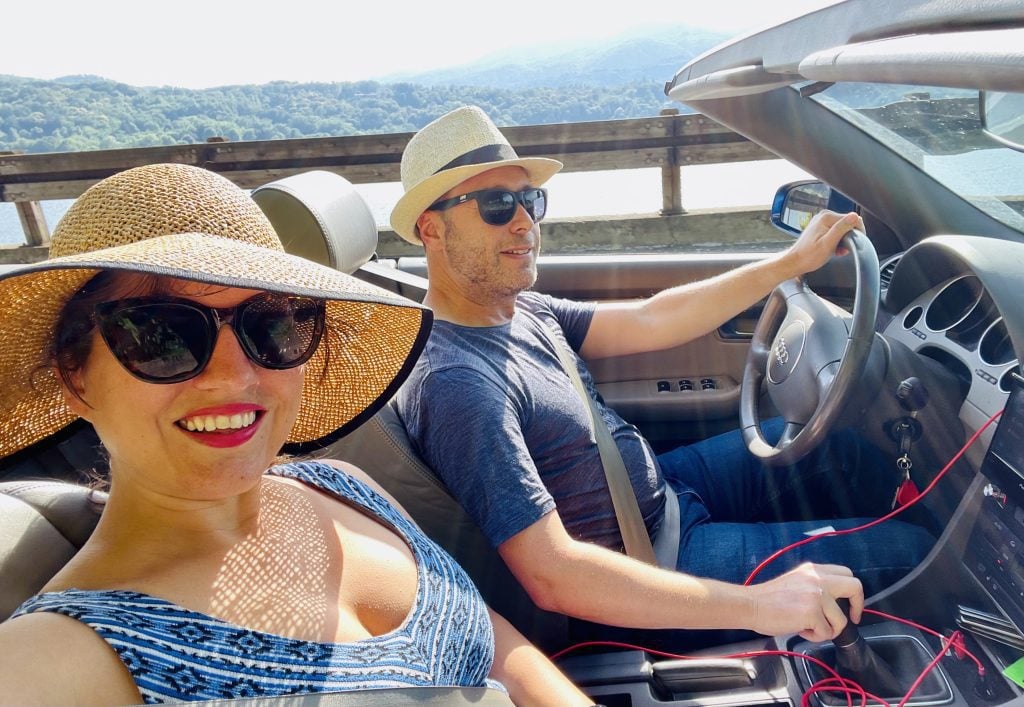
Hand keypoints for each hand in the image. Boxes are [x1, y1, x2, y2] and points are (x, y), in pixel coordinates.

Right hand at [747, 562, 863, 641]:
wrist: (750, 605)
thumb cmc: (768, 599)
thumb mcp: (797, 581)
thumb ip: (816, 585)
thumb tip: (834, 603)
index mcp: (813, 570)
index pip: (846, 574)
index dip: (852, 593)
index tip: (849, 606)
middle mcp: (818, 578)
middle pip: (855, 587)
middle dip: (856, 607)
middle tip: (850, 619)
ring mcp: (817, 595)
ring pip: (841, 620)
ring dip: (827, 629)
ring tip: (808, 627)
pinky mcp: (812, 612)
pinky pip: (826, 632)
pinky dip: (815, 636)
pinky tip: (800, 629)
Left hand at [780, 210, 863, 279]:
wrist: (795, 262)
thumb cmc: (809, 256)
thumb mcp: (828, 243)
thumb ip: (841, 229)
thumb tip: (854, 216)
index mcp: (826, 217)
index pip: (853, 218)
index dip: (857, 232)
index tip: (854, 243)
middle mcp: (824, 216)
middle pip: (848, 223)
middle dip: (849, 237)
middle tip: (843, 249)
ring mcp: (822, 222)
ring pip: (843, 229)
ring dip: (844, 241)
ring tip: (837, 250)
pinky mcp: (820, 228)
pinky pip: (836, 232)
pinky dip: (838, 241)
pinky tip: (834, 249)